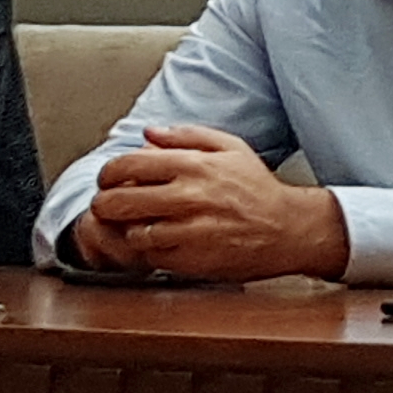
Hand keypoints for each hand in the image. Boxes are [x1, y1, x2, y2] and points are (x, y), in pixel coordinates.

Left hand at [86, 125, 348, 281]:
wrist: (287, 229)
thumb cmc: (257, 188)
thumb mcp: (231, 148)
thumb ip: (186, 135)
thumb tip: (148, 133)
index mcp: (194, 164)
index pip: (128, 165)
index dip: (108, 173)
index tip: (107, 180)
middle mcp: (189, 196)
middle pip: (119, 202)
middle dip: (105, 204)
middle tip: (109, 206)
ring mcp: (190, 231)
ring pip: (132, 232)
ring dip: (129, 230)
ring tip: (140, 225)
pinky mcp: (192, 260)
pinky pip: (152, 256)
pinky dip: (150, 250)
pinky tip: (161, 241)